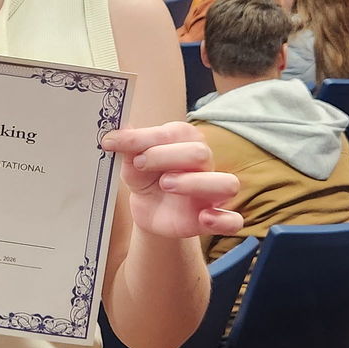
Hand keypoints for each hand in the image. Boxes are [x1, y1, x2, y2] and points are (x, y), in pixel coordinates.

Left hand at [102, 121, 241, 238]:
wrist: (148, 208)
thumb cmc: (145, 176)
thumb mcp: (131, 161)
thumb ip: (129, 145)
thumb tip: (119, 127)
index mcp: (185, 141)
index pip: (175, 132)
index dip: (145, 137)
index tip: (115, 143)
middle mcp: (203, 163)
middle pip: (201, 153)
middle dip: (168, 157)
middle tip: (140, 164)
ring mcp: (210, 191)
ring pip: (227, 183)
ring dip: (196, 184)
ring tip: (166, 185)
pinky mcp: (212, 218)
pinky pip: (233, 220)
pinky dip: (223, 220)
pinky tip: (203, 218)